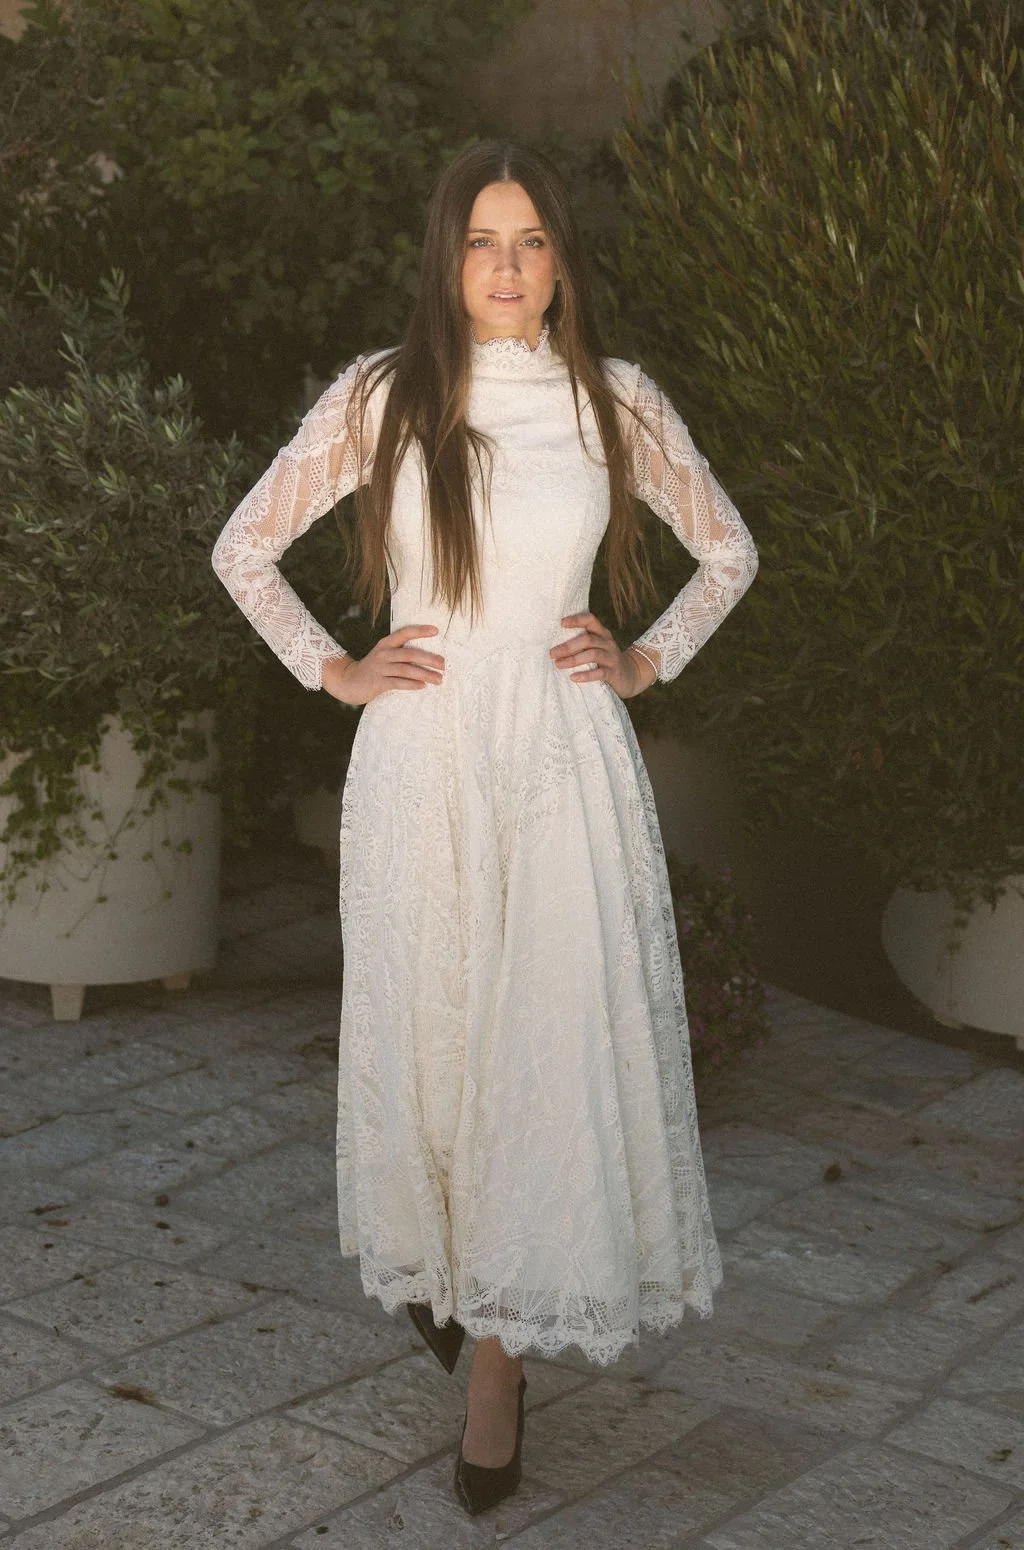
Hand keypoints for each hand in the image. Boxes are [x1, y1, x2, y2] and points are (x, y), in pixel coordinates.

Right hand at [321, 625, 445, 705]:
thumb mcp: (385, 656)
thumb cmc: (374, 669)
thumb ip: (401, 654)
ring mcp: (380, 668)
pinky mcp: (377, 682)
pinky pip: (397, 683)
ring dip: (424, 674)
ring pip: (406, 670)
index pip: (405, 633)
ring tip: (439, 679)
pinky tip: (422, 686)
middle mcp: (383, 653)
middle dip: (429, 659)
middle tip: (444, 664)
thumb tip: (428, 658)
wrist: (348, 681)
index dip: (420, 630)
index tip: (436, 630)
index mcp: (386, 644)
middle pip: (409, 654)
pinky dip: (411, 684)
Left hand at [549, 613, 657, 698]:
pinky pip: (600, 673)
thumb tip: (555, 644)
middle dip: (568, 646)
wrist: (631, 675)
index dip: (576, 620)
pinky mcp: (614, 673)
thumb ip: (582, 643)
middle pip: (588, 640)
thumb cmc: (606, 660)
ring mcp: (612, 657)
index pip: (590, 620)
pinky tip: (573, 677)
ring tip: (558, 664)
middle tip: (552, 653)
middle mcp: (608, 643)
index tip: (561, 623)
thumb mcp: (598, 647)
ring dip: (574, 660)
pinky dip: (585, 675)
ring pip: (593, 654)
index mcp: (602, 633)